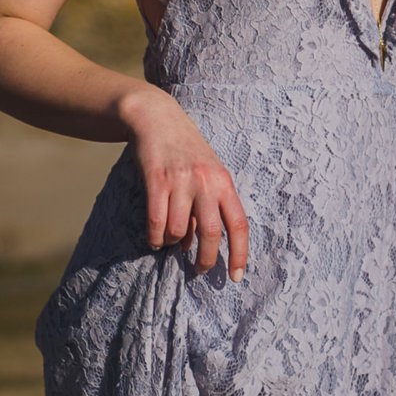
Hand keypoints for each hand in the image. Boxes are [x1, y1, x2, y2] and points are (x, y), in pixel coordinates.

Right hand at [120, 88, 249, 283]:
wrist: (157, 118)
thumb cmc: (186, 151)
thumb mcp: (208, 173)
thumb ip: (210, 204)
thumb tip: (198, 245)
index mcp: (224, 182)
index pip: (238, 224)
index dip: (239, 254)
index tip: (235, 277)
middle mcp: (206, 182)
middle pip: (210, 234)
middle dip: (205, 260)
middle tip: (198, 270)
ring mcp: (180, 181)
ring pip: (179, 232)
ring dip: (173, 244)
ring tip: (170, 240)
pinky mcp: (156, 180)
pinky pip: (157, 222)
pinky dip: (155, 238)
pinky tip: (155, 239)